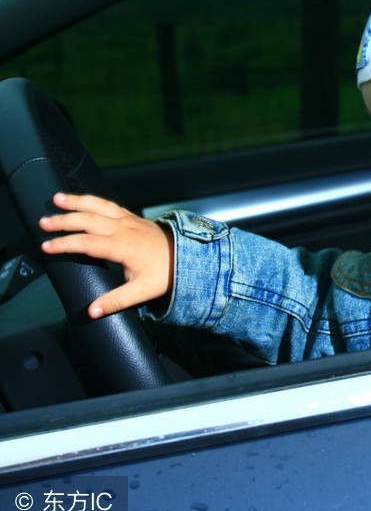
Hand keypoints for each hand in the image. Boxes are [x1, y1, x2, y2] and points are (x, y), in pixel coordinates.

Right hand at [39, 193, 173, 317]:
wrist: (188, 256)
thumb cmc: (166, 273)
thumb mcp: (143, 291)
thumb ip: (116, 301)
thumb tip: (92, 311)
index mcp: (123, 246)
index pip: (87, 242)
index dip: (65, 244)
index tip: (46, 247)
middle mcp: (124, 229)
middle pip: (88, 220)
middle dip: (64, 220)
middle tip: (43, 222)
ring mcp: (128, 220)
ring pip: (98, 206)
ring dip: (77, 201)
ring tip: (56, 198)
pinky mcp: (132, 218)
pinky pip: (109, 205)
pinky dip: (93, 200)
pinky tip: (81, 199)